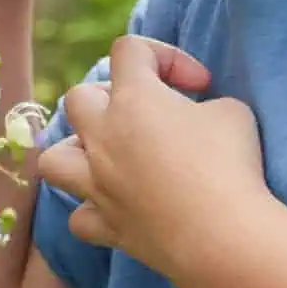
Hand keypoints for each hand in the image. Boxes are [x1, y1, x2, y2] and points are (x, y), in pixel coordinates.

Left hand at [36, 37, 265, 285]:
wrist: (222, 237)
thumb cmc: (231, 164)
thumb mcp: (233, 112)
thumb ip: (205, 104)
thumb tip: (195, 118)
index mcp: (133, 99)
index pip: (129, 50)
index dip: (165, 57)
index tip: (199, 85)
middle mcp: (103, 138)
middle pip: (79, 98)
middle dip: (111, 97)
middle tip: (150, 115)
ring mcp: (97, 185)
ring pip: (53, 158)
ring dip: (75, 151)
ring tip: (106, 157)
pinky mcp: (106, 227)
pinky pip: (79, 218)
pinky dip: (94, 211)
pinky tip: (117, 209)